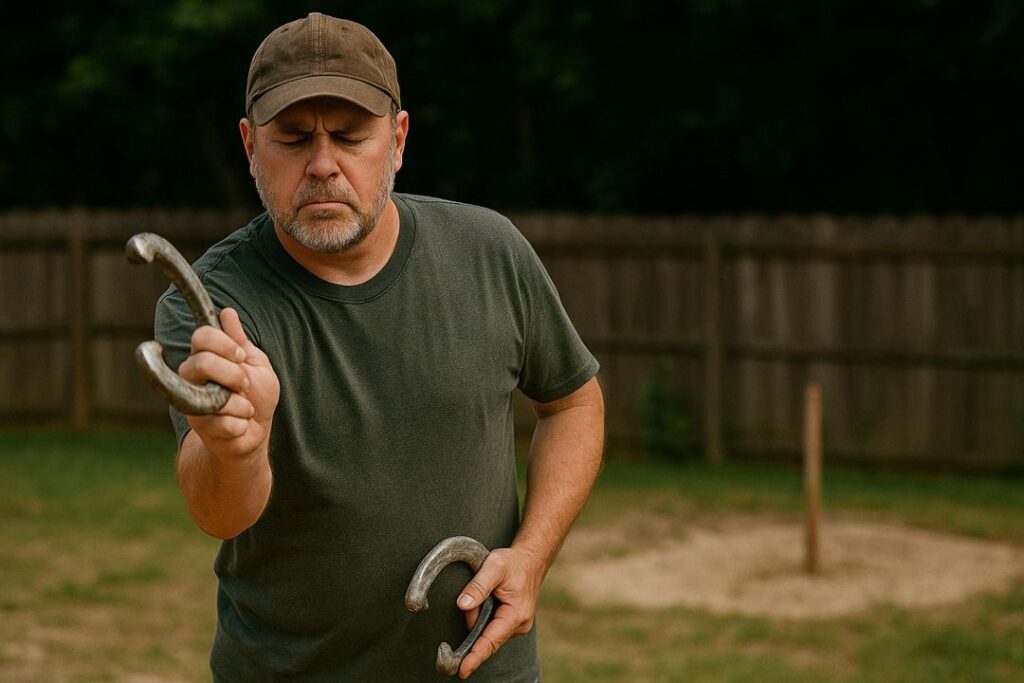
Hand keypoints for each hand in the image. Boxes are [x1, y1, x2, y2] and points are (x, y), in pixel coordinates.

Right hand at [178, 307, 279, 460]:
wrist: (255, 433)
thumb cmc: (256, 395)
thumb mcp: (256, 364)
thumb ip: (240, 341)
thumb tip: (227, 312)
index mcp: (205, 356)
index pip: (201, 336)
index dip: (225, 344)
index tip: (241, 355)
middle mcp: (191, 377)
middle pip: (201, 363)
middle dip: (234, 374)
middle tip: (244, 384)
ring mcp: (192, 402)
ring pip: (215, 398)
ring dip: (242, 405)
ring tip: (245, 409)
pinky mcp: (199, 428)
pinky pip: (225, 423)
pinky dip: (241, 424)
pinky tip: (240, 425)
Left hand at [456, 547, 544, 678]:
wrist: (531, 559)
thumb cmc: (514, 562)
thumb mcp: (494, 566)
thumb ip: (478, 586)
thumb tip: (462, 605)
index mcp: (516, 614)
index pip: (490, 641)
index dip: (475, 657)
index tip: (462, 671)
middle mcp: (519, 625)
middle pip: (486, 636)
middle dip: (474, 620)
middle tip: (475, 593)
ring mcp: (517, 625)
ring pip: (488, 631)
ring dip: (480, 616)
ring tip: (488, 590)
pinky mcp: (513, 623)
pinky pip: (492, 626)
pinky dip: (485, 616)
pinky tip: (491, 598)